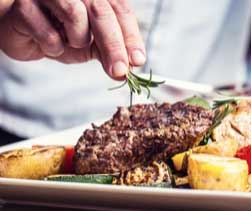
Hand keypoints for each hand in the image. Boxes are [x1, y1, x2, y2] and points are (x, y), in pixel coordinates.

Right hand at [0, 0, 145, 78]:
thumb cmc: (58, 32)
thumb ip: (108, 52)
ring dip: (76, 40)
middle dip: (114, 46)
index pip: (120, 9)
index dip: (131, 36)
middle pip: (102, 11)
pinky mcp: (24, 4)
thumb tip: (127, 70)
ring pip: (75, 15)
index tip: (138, 61)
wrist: (20, 31)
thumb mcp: (89, 44)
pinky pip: (48, 32)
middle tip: (120, 71)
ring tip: (68, 42)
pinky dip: (53, 46)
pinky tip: (47, 43)